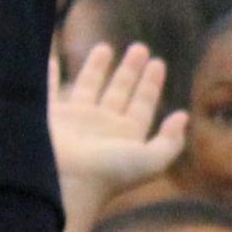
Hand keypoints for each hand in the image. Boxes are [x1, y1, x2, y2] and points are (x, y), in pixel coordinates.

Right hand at [47, 41, 187, 206]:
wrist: (62, 184)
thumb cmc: (107, 174)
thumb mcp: (150, 161)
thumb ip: (170, 142)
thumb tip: (183, 116)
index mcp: (125, 136)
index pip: (142, 104)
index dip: (151, 84)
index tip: (157, 62)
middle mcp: (101, 127)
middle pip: (119, 92)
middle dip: (130, 70)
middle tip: (140, 47)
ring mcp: (74, 121)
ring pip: (88, 86)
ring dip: (97, 67)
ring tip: (106, 47)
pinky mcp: (49, 116)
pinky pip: (49, 89)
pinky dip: (48, 75)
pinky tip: (51, 60)